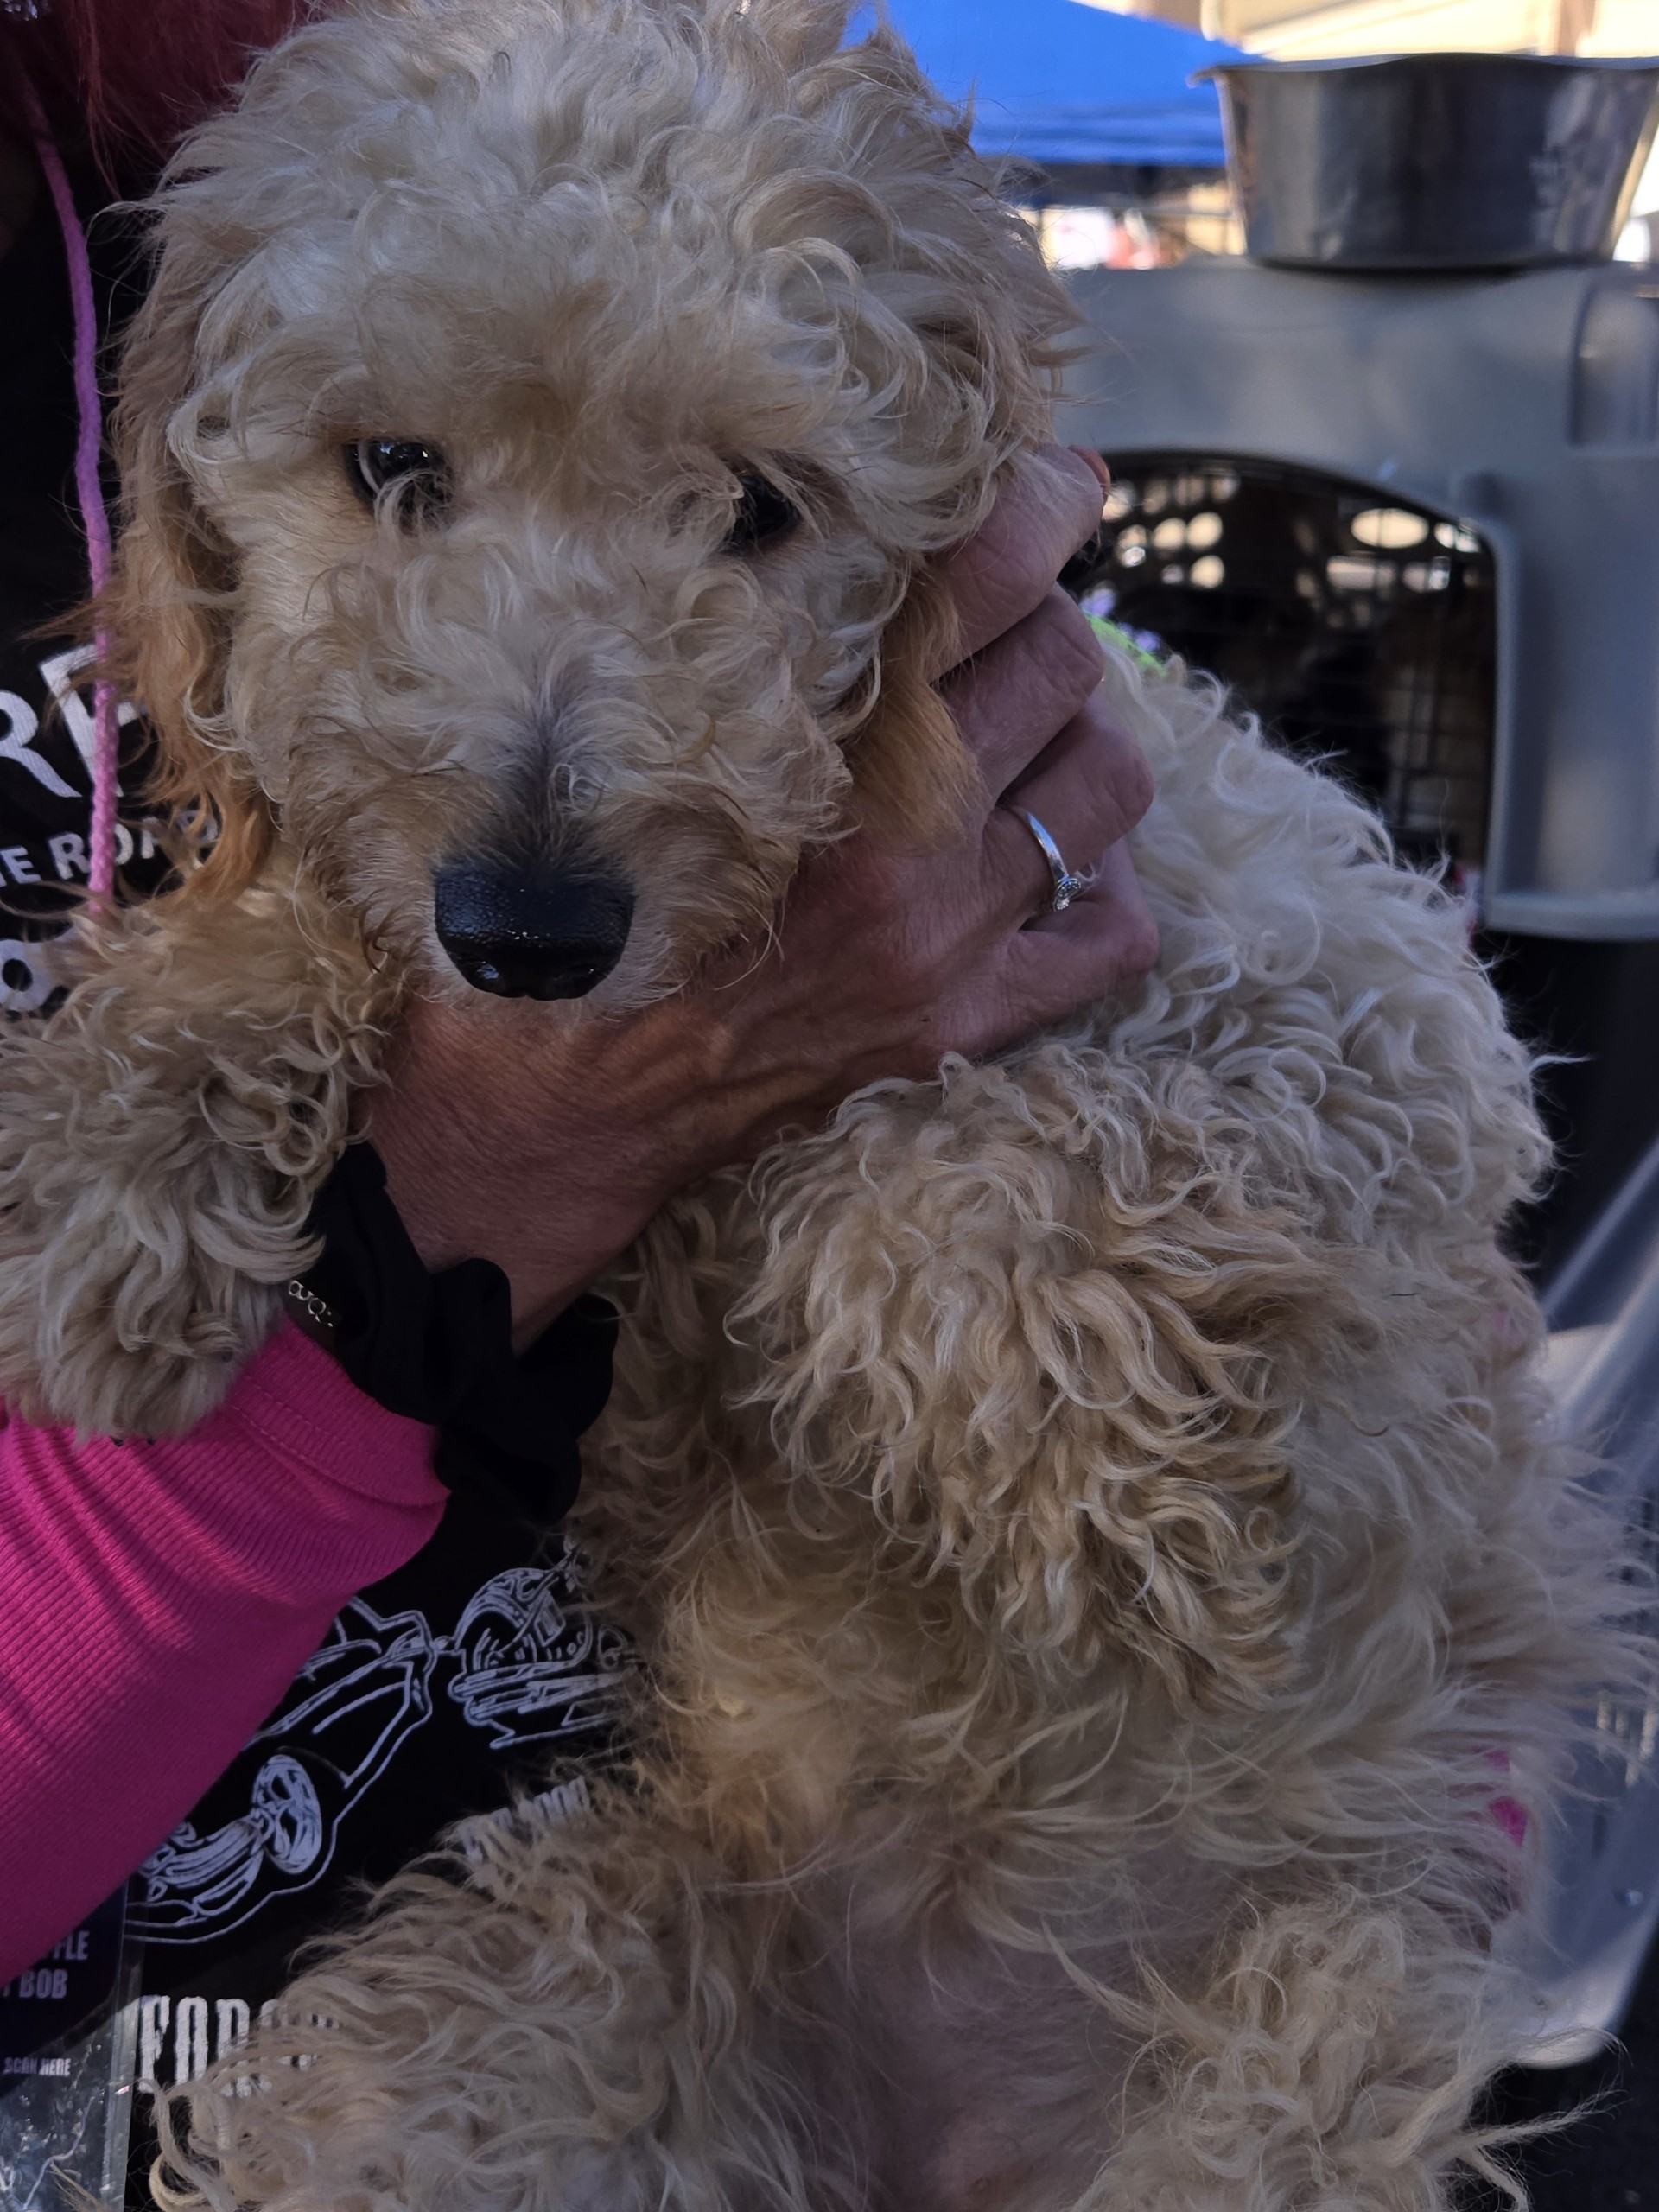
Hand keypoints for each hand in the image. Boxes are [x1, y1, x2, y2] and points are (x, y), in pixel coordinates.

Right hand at [369, 445, 1156, 1335]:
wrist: (557, 1109)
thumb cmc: (575, 917)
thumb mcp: (645, 757)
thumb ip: (746, 662)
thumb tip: (848, 559)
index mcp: (812, 757)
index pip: (978, 587)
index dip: (1036, 508)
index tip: (1057, 475)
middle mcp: (905, 848)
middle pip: (1063, 668)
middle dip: (1049, 624)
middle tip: (1005, 625)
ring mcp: (949, 946)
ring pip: (1105, 786)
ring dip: (1084, 737)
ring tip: (1030, 732)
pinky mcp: (964, 1028)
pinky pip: (1112, 936)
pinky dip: (1102, 884)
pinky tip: (1045, 862)